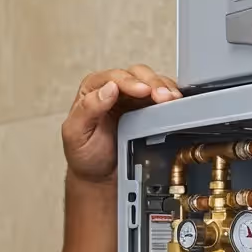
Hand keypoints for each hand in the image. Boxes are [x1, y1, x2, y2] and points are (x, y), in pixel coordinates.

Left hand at [62, 66, 181, 185]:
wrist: (100, 176)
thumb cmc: (85, 155)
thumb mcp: (76, 134)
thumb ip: (88, 109)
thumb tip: (109, 88)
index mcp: (93, 90)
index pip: (113, 77)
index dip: (130, 82)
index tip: (143, 90)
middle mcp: (114, 89)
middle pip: (137, 74)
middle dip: (152, 83)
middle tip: (163, 96)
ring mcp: (133, 98)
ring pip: (152, 81)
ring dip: (165, 88)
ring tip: (173, 99)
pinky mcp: (148, 109)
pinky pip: (162, 96)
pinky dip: (171, 97)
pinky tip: (176, 104)